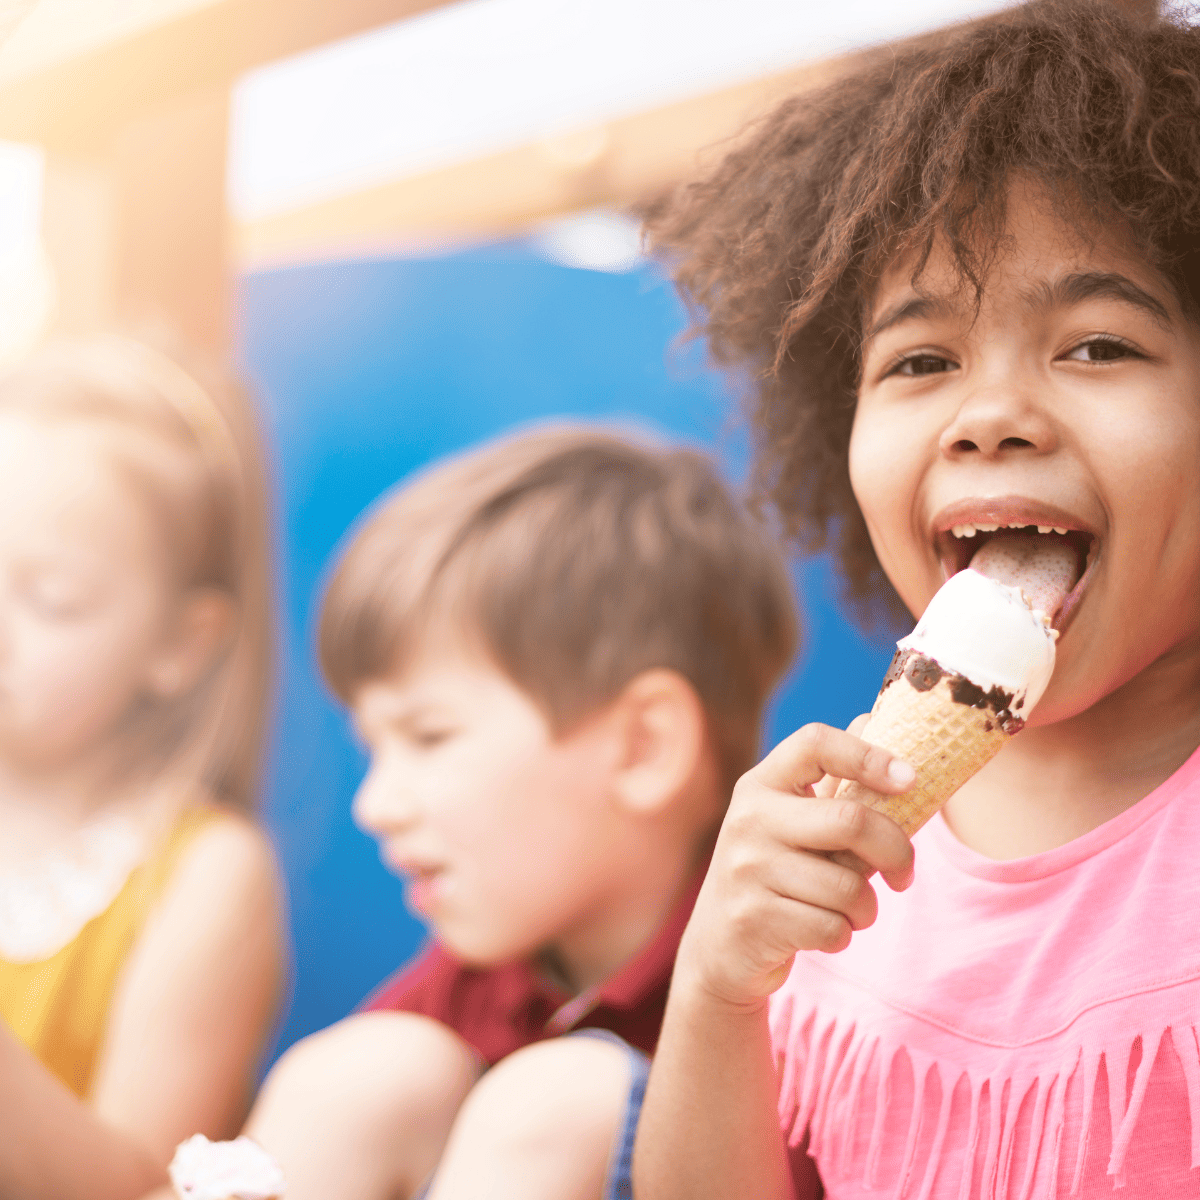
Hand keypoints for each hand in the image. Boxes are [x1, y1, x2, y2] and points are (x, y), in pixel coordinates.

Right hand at [676, 720, 916, 1009]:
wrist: (719, 946)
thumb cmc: (775, 875)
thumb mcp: (792, 823)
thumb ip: (832, 783)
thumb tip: (874, 718)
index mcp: (761, 784)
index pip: (814, 743)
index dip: (868, 754)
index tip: (909, 780)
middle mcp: (749, 818)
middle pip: (851, 820)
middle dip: (896, 851)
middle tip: (903, 872)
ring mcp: (747, 869)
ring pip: (848, 886)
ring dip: (866, 907)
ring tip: (851, 910)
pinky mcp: (754, 918)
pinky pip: (832, 927)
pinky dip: (843, 934)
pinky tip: (824, 930)